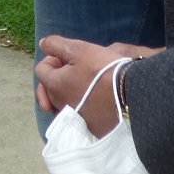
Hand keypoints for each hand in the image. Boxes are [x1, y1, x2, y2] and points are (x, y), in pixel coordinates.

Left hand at [34, 36, 164, 136]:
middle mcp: (60, 106)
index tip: (68, 57)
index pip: (41, 70)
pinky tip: (91, 101)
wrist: (132, 95)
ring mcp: (75, 120)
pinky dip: (80, 109)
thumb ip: (56, 45)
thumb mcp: (80, 49)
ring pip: (61, 106)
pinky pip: (77, 118)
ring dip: (66, 95)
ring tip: (81, 86)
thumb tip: (43, 44)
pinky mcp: (90, 129)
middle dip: (57, 78)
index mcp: (55, 85)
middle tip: (74, 71)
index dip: (53, 59)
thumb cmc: (104, 69)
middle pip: (49, 90)